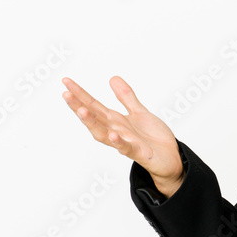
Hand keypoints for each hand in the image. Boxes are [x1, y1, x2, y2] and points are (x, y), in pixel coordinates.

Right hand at [61, 76, 183, 195]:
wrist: (170, 158)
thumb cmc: (153, 138)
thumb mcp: (139, 112)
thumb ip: (126, 97)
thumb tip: (113, 78)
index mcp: (116, 121)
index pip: (94, 105)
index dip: (80, 94)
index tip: (66, 81)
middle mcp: (116, 131)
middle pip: (94, 118)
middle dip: (79, 107)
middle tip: (66, 94)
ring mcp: (125, 142)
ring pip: (103, 133)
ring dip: (92, 123)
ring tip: (82, 111)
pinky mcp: (138, 152)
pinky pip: (126, 147)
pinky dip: (119, 142)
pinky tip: (113, 134)